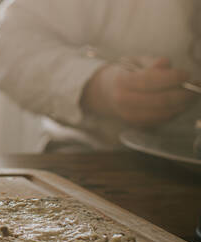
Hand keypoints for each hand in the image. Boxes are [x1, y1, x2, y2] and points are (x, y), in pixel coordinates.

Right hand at [81, 57, 196, 126]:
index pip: (150, 80)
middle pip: (160, 100)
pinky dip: (175, 111)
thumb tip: (166, 65)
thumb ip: (152, 63)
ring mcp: (130, 115)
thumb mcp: (135, 61)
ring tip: (191, 94)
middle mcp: (124, 101)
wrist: (106, 93)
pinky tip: (180, 103)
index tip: (186, 73)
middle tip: (196, 85)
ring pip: (164, 113)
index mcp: (122, 82)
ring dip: (183, 104)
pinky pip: (162, 119)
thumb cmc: (125, 73)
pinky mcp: (138, 124)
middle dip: (184, 94)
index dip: (173, 77)